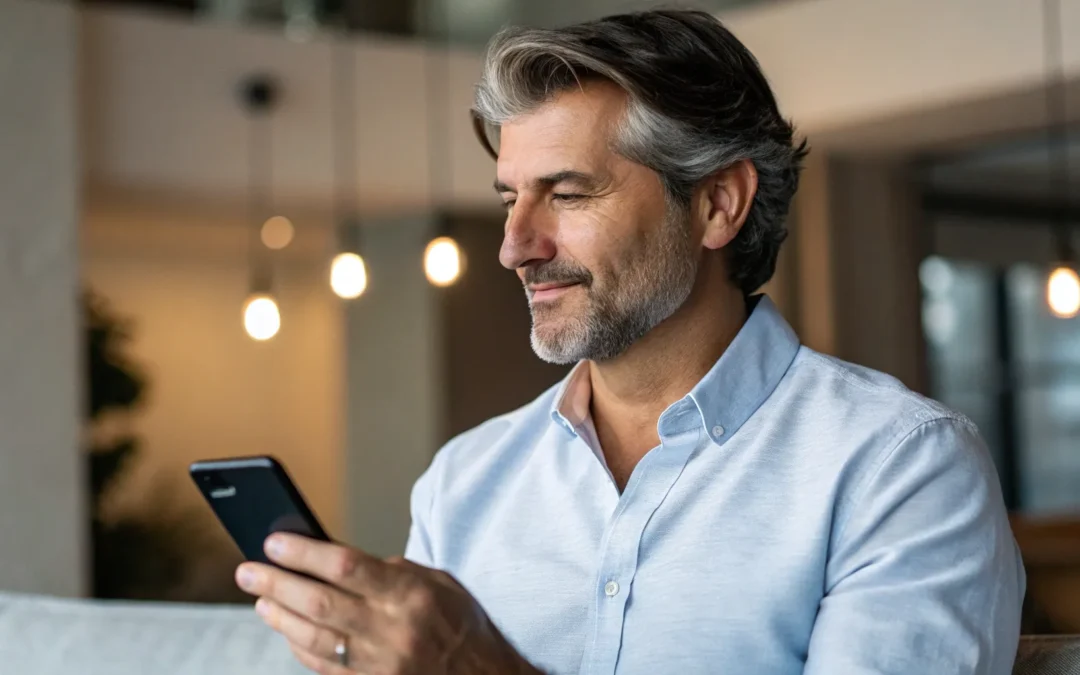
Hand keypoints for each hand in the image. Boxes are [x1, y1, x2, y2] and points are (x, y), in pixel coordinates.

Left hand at [235, 534, 539, 674]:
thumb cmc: (460, 623)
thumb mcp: (437, 583)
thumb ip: (390, 572)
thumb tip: (334, 560)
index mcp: (412, 595)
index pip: (346, 567)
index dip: (305, 552)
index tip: (274, 541)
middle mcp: (393, 631)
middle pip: (320, 603)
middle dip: (277, 584)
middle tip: (247, 570)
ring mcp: (380, 665)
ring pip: (313, 638)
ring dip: (279, 617)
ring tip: (260, 598)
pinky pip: (323, 668)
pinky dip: (299, 647)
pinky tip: (285, 630)